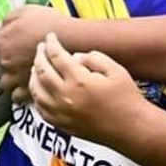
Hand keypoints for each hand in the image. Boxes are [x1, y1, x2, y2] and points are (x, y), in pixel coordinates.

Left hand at [0, 5, 70, 101]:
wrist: (73, 41)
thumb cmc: (52, 24)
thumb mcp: (26, 10)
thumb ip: (9, 18)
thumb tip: (2, 25)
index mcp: (3, 40)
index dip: (10, 41)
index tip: (19, 41)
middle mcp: (5, 61)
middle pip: (1, 63)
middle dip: (10, 60)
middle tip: (22, 57)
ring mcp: (16, 77)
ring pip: (6, 82)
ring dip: (12, 79)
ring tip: (22, 74)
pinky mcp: (28, 90)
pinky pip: (18, 97)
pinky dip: (21, 93)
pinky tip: (28, 86)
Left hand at [29, 33, 143, 144]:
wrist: (131, 129)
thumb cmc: (127, 99)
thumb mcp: (116, 70)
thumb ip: (94, 58)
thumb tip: (75, 57)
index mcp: (79, 80)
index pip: (56, 56)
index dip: (51, 43)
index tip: (50, 37)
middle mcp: (66, 97)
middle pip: (42, 71)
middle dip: (39, 56)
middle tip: (41, 48)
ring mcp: (61, 113)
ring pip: (37, 91)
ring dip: (33, 76)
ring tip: (37, 67)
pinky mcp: (62, 125)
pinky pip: (41, 109)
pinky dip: (37, 97)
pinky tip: (40, 90)